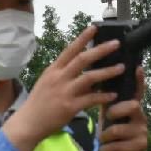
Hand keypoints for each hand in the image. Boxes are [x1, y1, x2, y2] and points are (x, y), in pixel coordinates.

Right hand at [3, 25, 123, 150]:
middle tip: (116, 44)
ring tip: (121, 68)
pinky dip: (103, 96)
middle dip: (101, 50)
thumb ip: (62, 74)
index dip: (83, 38)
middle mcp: (59, 78)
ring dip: (107, 72)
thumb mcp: (47, 83)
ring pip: (90, 78)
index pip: (69, 50)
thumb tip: (79, 66)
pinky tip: (113, 95)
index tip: (94, 28)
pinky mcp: (70, 107)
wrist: (28, 123)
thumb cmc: (39, 103)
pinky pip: (91, 99)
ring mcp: (65, 92)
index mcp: (53, 70)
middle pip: (83, 59)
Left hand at [101, 67, 150, 150]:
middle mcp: (140, 117)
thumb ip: (106, 99)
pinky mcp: (140, 147)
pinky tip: (105, 150)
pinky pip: (118, 145)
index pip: (136, 91)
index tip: (137, 67)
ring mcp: (142, 132)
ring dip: (106, 135)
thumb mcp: (109, 114)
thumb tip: (93, 76)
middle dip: (116, 110)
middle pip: (132, 106)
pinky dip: (107, 148)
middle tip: (108, 116)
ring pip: (120, 128)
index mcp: (131, 107)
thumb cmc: (113, 132)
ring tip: (103, 139)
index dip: (138, 80)